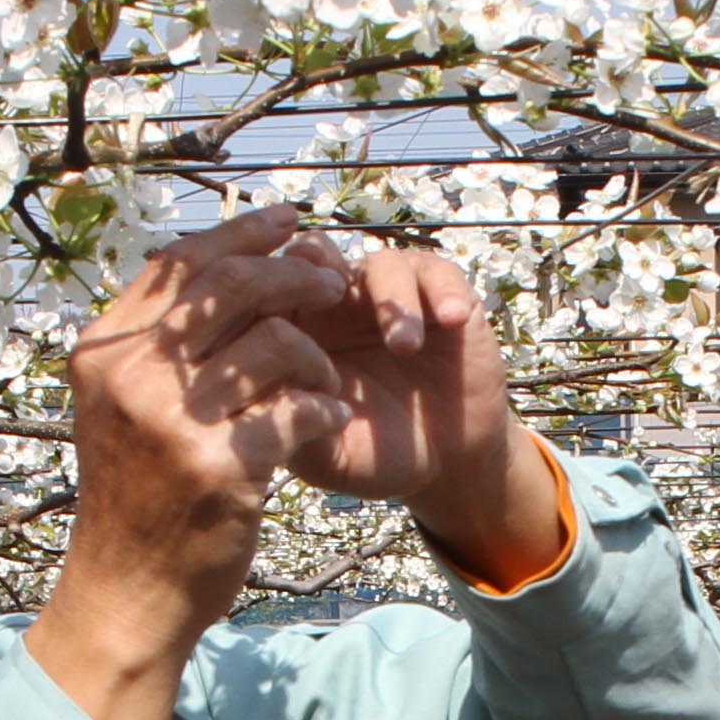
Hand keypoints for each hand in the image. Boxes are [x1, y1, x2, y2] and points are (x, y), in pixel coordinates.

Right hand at [27, 208, 366, 719]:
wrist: (126, 594)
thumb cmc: (135, 501)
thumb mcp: (120, 412)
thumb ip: (152, 351)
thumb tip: (203, 275)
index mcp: (105, 353)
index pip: (178, 264)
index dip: (241, 233)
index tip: (289, 220)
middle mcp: (131, 378)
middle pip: (231, 287)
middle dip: (295, 274)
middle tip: (335, 282)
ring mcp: (173, 423)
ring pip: (274, 343)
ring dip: (316, 354)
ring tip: (325, 377)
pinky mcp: (220, 470)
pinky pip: (297, 410)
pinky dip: (321, 409)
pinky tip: (323, 420)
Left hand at [280, 235, 560, 576]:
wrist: (446, 462)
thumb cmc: (375, 455)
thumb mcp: (329, 456)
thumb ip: (297, 428)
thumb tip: (274, 393)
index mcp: (297, 332)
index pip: (267, 292)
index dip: (267, 294)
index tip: (286, 325)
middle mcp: (339, 304)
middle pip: (315, 256)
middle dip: (319, 270)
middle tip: (334, 296)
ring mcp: (390, 296)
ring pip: (379, 264)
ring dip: (391, 299)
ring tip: (405, 346)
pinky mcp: (440, 295)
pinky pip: (438, 273)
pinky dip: (443, 291)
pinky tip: (453, 319)